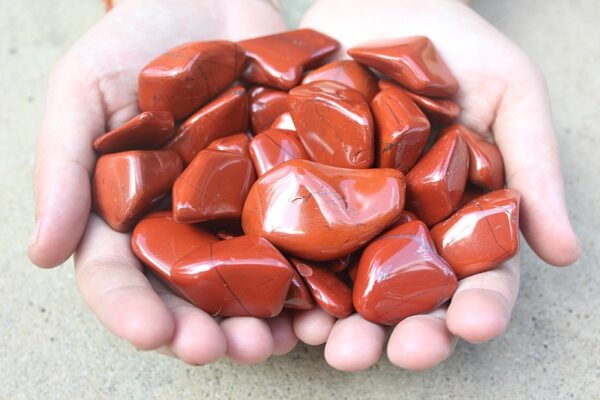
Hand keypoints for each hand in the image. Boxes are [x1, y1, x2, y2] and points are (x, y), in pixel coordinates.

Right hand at [27, 0, 298, 364]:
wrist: (207, 1)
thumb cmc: (135, 45)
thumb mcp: (82, 97)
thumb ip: (63, 170)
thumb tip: (43, 254)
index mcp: (130, 215)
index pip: (122, 278)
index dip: (134, 311)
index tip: (156, 333)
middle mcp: (186, 226)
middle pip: (193, 295)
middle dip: (209, 329)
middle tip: (231, 349)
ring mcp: (240, 210)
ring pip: (251, 280)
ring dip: (266, 319)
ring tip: (281, 340)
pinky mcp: (289, 187)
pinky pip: (305, 237)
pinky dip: (315, 273)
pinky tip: (327, 300)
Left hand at [295, 0, 580, 370]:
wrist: (377, 1)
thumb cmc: (452, 44)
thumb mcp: (510, 92)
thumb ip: (533, 167)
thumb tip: (564, 253)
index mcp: (459, 214)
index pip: (478, 275)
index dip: (480, 306)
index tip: (472, 325)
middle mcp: (404, 227)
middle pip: (410, 298)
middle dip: (408, 333)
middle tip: (398, 353)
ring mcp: (349, 216)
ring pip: (347, 286)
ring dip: (343, 325)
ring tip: (332, 347)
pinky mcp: (300, 195)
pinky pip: (291, 243)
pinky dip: (289, 278)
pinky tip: (285, 305)